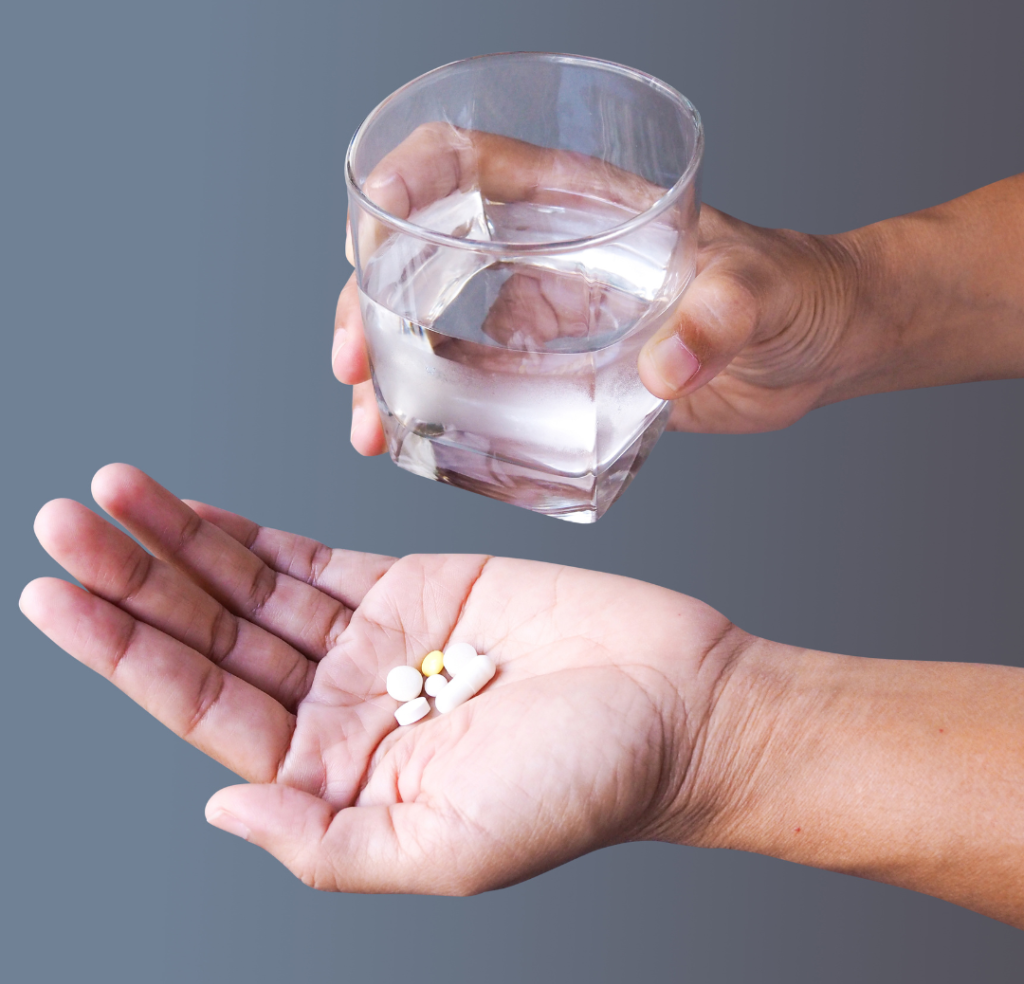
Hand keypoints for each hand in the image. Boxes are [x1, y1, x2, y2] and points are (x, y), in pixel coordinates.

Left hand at [20, 464, 744, 892]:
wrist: (676, 702)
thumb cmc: (587, 785)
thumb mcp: (452, 849)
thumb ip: (328, 844)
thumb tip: (220, 811)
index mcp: (337, 777)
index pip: (202, 709)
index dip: (124, 652)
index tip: (55, 595)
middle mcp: (340, 708)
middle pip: (212, 639)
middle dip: (134, 580)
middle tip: (64, 521)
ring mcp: (372, 642)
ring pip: (252, 588)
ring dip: (181, 543)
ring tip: (110, 494)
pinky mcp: (413, 586)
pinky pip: (311, 556)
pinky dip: (251, 532)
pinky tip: (199, 513)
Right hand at [333, 124, 862, 453]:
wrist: (819, 347)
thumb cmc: (799, 292)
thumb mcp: (763, 292)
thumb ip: (720, 319)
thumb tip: (664, 370)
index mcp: (583, 205)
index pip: (469, 164)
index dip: (403, 184)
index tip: (365, 239)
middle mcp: (551, 253)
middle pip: (426, 255)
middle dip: (369, 302)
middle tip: (353, 366)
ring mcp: (552, 313)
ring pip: (440, 329)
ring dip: (391, 371)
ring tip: (370, 427)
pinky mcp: (564, 371)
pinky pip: (484, 387)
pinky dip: (443, 414)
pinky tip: (418, 445)